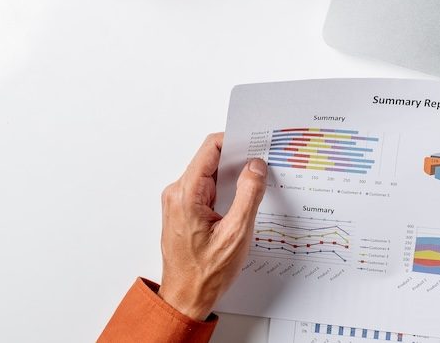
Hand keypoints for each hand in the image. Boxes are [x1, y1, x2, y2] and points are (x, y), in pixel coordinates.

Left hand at [157, 133, 267, 320]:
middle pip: (210, 159)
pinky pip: (207, 189)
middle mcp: (178, 193)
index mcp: (186, 194)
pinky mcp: (185, 210)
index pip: (210, 149)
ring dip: (232, 175)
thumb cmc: (205, 274)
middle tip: (262, 163)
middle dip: (237, 159)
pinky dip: (225, 189)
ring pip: (210, 174)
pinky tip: (242, 198)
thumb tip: (256, 167)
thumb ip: (248, 195)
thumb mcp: (236, 233)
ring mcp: (179, 202)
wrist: (186, 299)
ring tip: (256, 182)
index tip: (255, 142)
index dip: (235, 140)